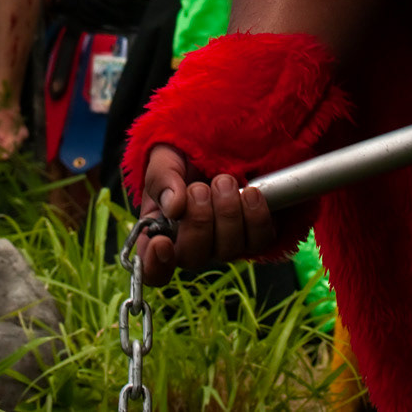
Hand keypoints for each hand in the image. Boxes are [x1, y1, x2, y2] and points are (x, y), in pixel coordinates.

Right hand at [137, 143, 276, 284]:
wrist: (219, 142)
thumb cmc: (184, 154)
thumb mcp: (164, 159)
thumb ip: (162, 179)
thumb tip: (173, 207)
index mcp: (160, 231)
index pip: (152, 268)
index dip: (154, 264)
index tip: (162, 242)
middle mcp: (192, 244)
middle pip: (193, 258)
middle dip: (198, 221)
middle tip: (200, 189)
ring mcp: (223, 244)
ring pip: (227, 251)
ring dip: (227, 214)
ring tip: (225, 181)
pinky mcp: (252, 237)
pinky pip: (258, 241)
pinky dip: (256, 218)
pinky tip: (251, 193)